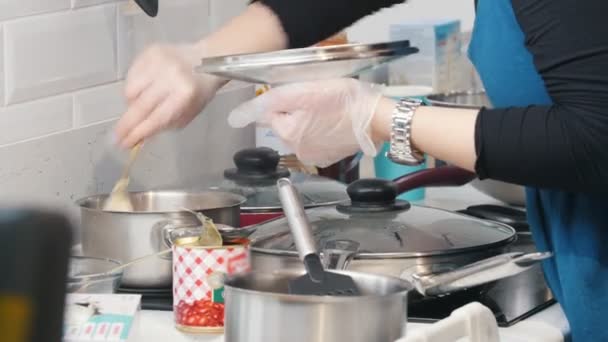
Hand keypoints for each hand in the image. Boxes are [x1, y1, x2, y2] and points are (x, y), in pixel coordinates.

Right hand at [115, 44, 223, 147]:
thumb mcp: (189, 111)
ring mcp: (159, 63)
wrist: (205, 58)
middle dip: (126, 124)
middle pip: (141, 106)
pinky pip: (131, 75)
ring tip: (141, 105)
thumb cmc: (198, 90)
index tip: (125, 144)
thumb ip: (165, 124)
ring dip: (131, 104)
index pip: (156, 118)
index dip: (139, 133)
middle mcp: (171, 77)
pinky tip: (143, 88)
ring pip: (131, 91)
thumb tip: (140, 138)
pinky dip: (133, 86)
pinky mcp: (150, 52)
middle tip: (116, 137)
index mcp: (184, 94)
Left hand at [228, 78, 383, 166]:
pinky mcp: (329, 157)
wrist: (377, 119)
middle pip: (286, 124)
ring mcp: (314, 157)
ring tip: (330, 111)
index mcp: (289, 134)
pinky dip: (322, 132)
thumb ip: (271, 102)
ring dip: (309, 121)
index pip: (271, 113)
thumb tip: (239, 116)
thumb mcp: (304, 91)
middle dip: (297, 112)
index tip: (304, 96)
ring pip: (301, 132)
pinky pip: (316, 141)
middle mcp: (297, 151)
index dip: (286, 100)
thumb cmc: (344, 101)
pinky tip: (335, 122)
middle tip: (319, 101)